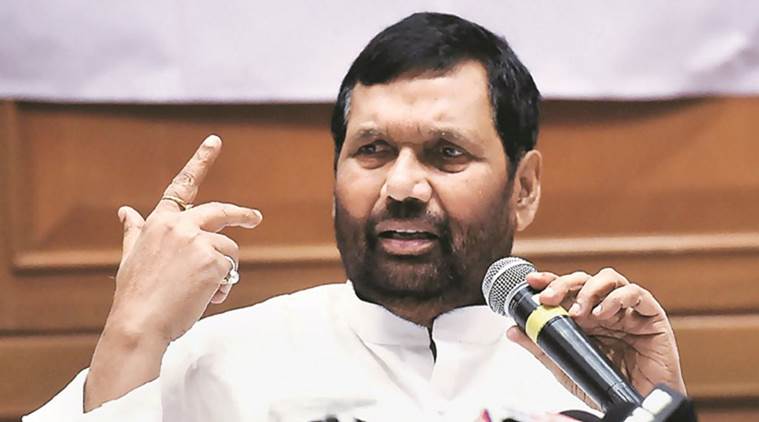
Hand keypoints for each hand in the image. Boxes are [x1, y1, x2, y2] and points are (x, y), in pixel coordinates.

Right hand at [107, 134, 262, 342]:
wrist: (139, 324)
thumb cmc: (135, 295)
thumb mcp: (130, 257)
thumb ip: (135, 232)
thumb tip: (125, 211)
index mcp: (159, 222)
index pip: (182, 185)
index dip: (200, 161)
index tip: (215, 141)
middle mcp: (180, 226)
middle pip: (220, 211)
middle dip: (241, 214)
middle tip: (254, 218)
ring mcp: (198, 242)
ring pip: (229, 249)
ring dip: (224, 269)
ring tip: (202, 290)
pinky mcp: (214, 260)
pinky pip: (230, 270)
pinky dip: (223, 286)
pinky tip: (205, 298)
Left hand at [506, 268, 685, 408]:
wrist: (636, 404)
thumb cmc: (605, 384)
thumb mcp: (565, 365)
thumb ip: (541, 346)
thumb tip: (513, 330)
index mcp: (585, 316)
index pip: (566, 289)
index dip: (549, 280)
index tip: (531, 281)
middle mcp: (604, 308)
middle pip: (584, 280)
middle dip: (563, 283)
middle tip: (549, 298)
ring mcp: (627, 311)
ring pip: (609, 279)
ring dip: (588, 290)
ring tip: (578, 312)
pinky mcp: (651, 316)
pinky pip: (636, 294)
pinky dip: (617, 298)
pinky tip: (604, 313)